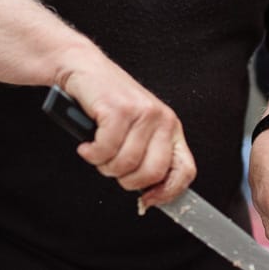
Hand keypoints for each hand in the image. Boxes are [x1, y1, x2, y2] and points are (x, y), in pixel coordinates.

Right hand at [60, 66, 194, 207]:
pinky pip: (105, 150)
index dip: (167, 193)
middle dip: (126, 180)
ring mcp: (142, 113)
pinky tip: (88, 144)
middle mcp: (163, 119)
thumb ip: (147, 157)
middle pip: (152, 173)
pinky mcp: (119, 109)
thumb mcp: (137, 130)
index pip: (185, 170)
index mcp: (171, 128)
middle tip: (112, 167)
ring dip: (104, 165)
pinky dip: (91, 153)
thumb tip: (150, 196)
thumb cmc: (107, 103)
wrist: (84, 68)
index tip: (148, 201)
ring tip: (98, 151)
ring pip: (125, 164)